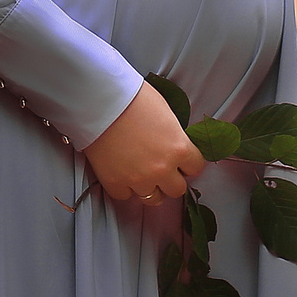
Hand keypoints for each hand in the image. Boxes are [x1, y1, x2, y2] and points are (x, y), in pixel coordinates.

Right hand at [84, 82, 202, 202]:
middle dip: (171, 179)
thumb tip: (173, 144)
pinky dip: (124, 187)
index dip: (187, 163)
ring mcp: (138, 179)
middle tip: (161, 168)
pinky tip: (121, 173)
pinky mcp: (115, 183)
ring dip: (150, 187)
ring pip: (153, 198)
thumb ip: (174, 135)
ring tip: (141, 174)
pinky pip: (125, 196)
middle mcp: (162, 168)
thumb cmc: (134, 98)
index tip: (181, 160)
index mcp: (179, 148)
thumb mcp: (165, 112)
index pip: (195, 168)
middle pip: (177, 189)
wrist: (101, 100)